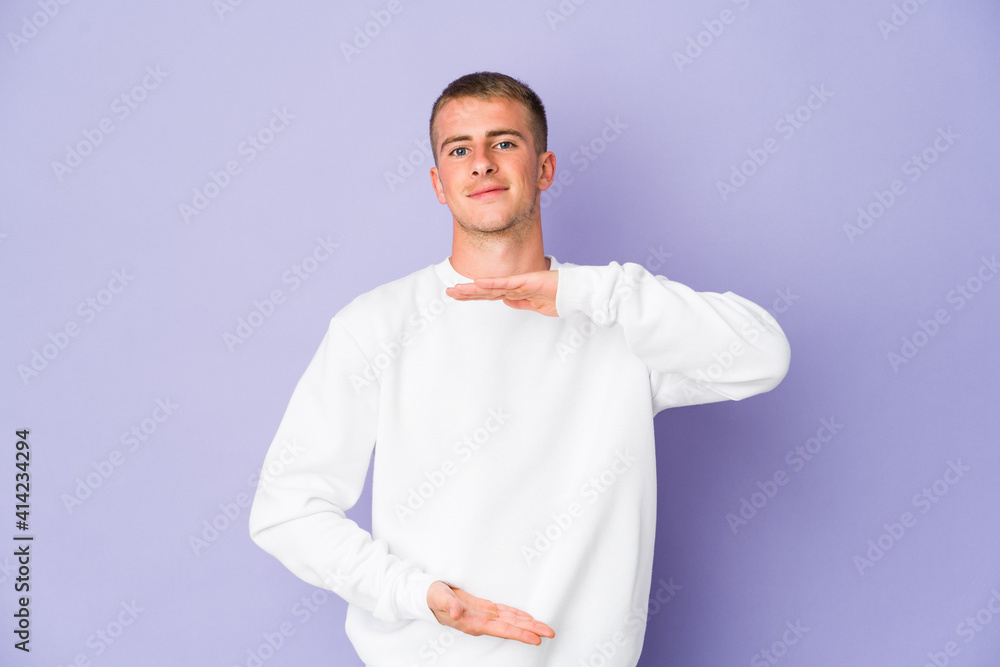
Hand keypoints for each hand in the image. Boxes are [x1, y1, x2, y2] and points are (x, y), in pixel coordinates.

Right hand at [426, 580, 555, 645]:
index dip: (519, 634)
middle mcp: (482, 621)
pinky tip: (528, 618)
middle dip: (531, 630)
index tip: (535, 638)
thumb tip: (457, 612)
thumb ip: (448, 605)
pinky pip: (505, 613)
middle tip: (550, 632)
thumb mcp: (438, 597)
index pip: (501, 629)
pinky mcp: (484, 608)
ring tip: (545, 627)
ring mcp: (484, 615)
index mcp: (473, 622)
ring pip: (511, 621)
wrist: (428, 596)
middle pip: (512, 627)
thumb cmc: (432, 597)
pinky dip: (518, 615)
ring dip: (529, 624)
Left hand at [445, 270, 558, 316]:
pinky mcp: (527, 281)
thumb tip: (505, 303)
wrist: (574, 292)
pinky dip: (492, 283)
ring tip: (456, 289)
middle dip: (467, 292)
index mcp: (515, 293)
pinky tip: (478, 282)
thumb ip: (520, 304)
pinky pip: (506, 283)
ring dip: (473, 288)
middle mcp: (514, 286)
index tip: (457, 296)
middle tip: (448, 292)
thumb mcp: (535, 307)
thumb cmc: (558, 297)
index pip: (489, 295)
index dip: (473, 296)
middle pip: (486, 290)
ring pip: (492, 286)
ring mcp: (520, 283)